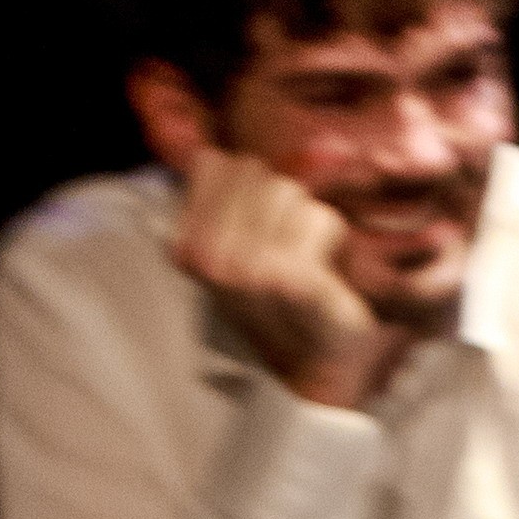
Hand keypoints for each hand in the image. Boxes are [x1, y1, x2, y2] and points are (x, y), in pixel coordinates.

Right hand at [174, 152, 410, 408]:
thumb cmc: (284, 301)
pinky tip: (327, 274)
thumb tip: (217, 150)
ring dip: (312, 222)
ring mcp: (245, 268)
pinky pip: (320, 218)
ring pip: (290, 193)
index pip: (216, 164)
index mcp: (184, 245)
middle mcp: (207, 257)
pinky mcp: (288, 276)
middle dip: (285, 203)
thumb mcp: (239, 245)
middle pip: (257, 174)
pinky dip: (334, 238)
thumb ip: (225, 196)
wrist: (316, 368)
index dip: (252, 186)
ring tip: (309, 264)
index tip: (263, 232)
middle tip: (291, 252)